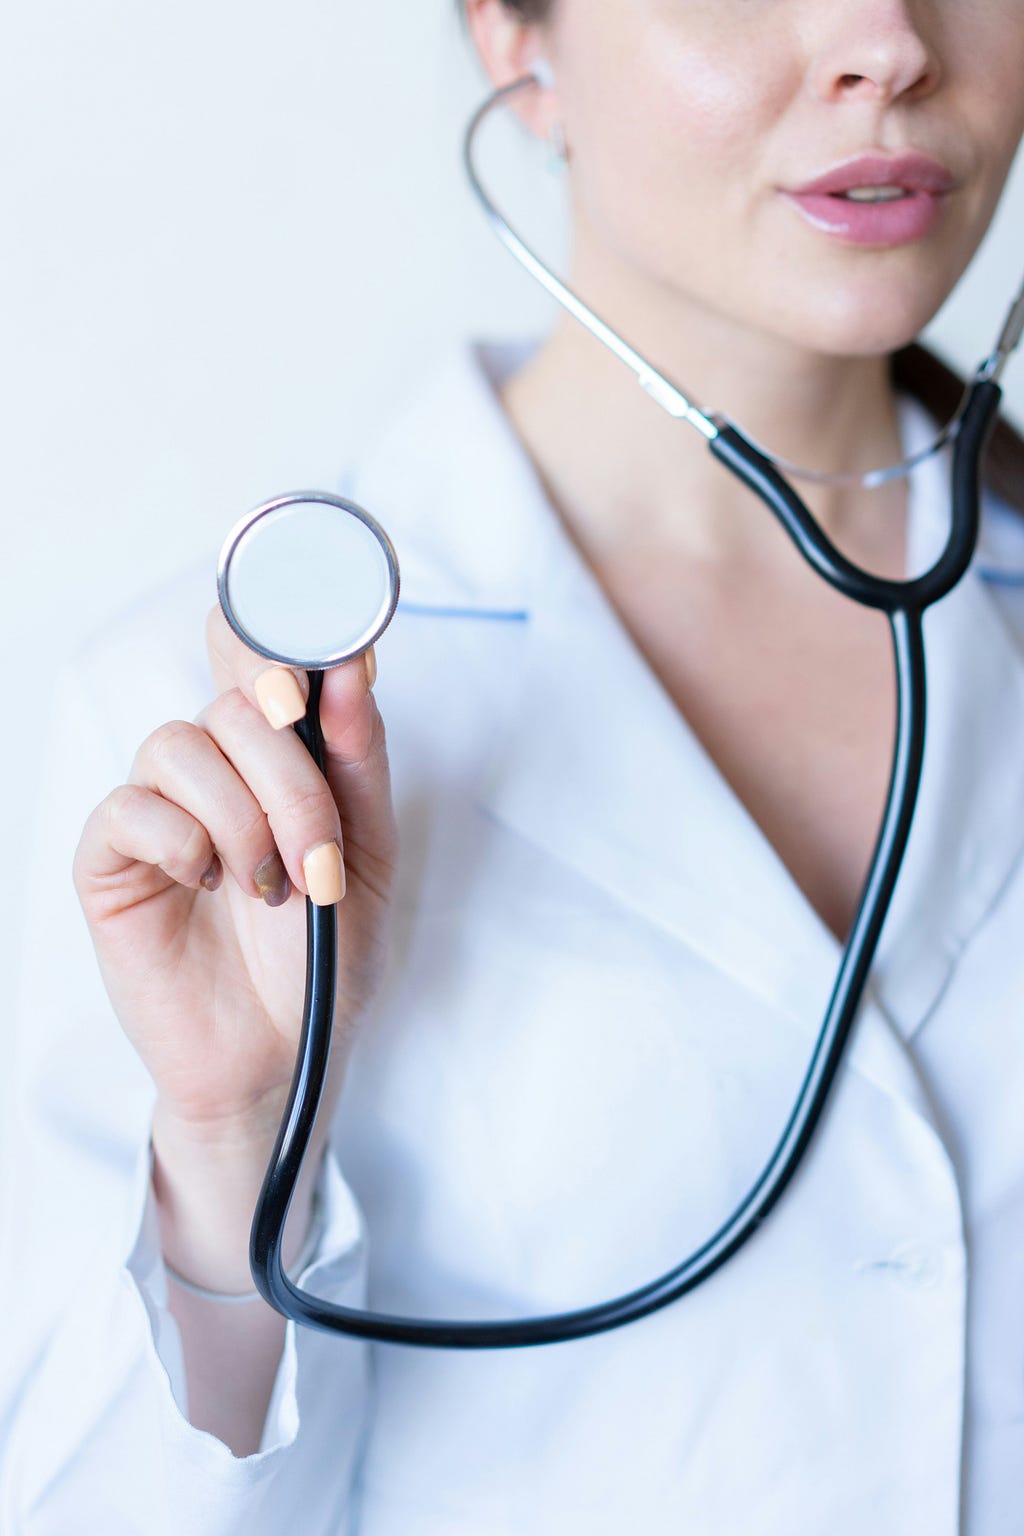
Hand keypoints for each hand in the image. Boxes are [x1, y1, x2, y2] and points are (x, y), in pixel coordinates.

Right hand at [74, 606, 397, 1149]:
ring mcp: (159, 809)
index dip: (276, 635)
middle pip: (235, 701)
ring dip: (242, 819)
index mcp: (277, 755)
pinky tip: (208, 885)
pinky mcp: (110, 860)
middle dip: (291, 780)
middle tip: (318, 858)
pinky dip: (182, 841)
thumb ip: (358, 759)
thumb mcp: (369, 853)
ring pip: (179, 743)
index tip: (312, 669)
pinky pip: (130, 807)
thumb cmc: (325, 955)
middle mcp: (215, 767)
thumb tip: (351, 663)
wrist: (287, 1055)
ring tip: (270, 890)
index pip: (256, 653)